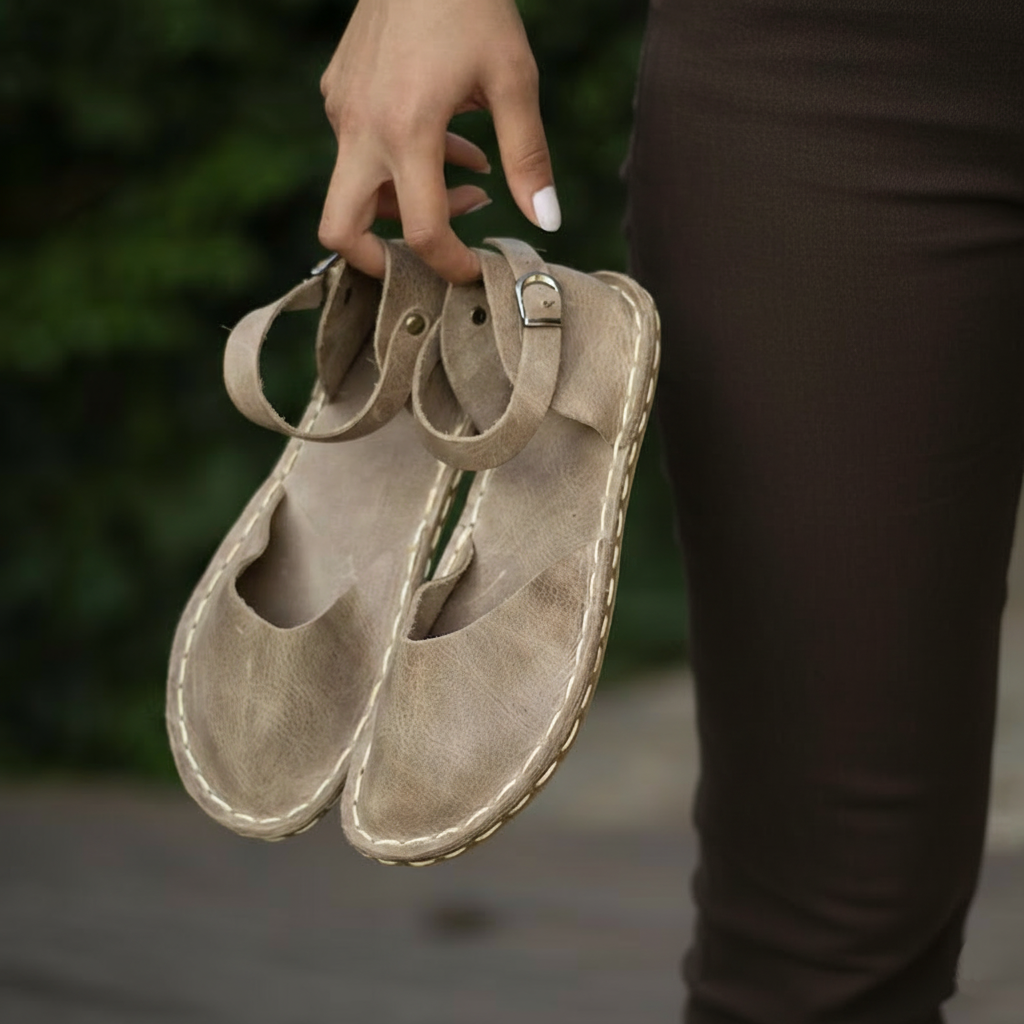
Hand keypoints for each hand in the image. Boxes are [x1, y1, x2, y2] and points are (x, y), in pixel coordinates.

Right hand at [317, 0, 557, 282]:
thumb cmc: (473, 3)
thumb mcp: (514, 80)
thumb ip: (528, 159)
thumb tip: (547, 222)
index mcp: (407, 131)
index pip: (422, 231)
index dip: (449, 264)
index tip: (473, 271)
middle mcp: (361, 128)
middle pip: (341, 229)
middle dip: (380, 259)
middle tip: (428, 256)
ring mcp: (342, 109)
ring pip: (356, 190)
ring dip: (407, 201)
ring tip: (470, 173)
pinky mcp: (337, 91)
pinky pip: (358, 150)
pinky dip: (398, 163)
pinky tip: (445, 136)